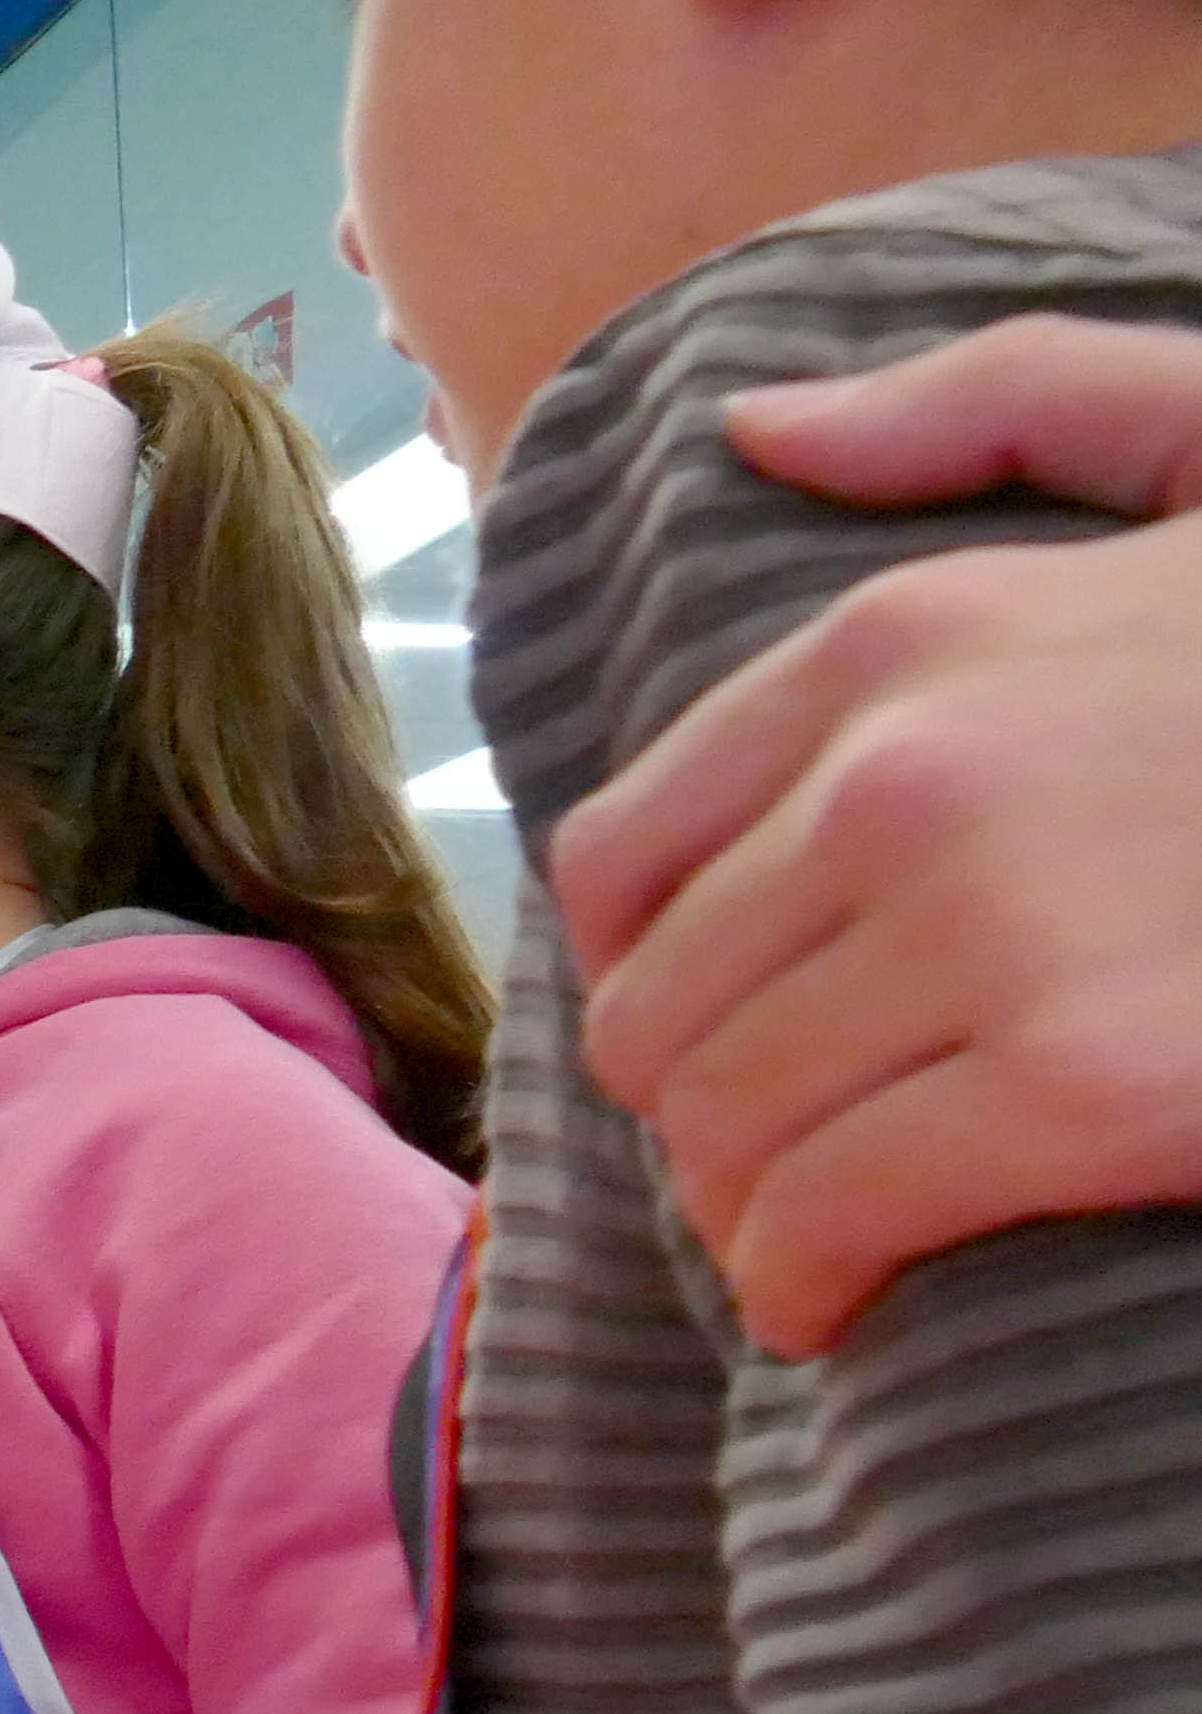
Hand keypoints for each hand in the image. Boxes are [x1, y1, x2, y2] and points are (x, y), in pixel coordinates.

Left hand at [562, 314, 1201, 1355]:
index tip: (719, 1029)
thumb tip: (755, 422)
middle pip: (655, 1013)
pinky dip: (806, 1286)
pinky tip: (836, 1308)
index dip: (647, 974)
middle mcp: (913, 779)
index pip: (623, 858)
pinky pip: (831, 1217)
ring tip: (806, 1235)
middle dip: (694, 1111)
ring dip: (741, 1208)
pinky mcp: (1090, 1089)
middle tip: (775, 1159)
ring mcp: (998, 936)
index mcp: (906, 640)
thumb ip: (990, 405)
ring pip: (722, 1128)